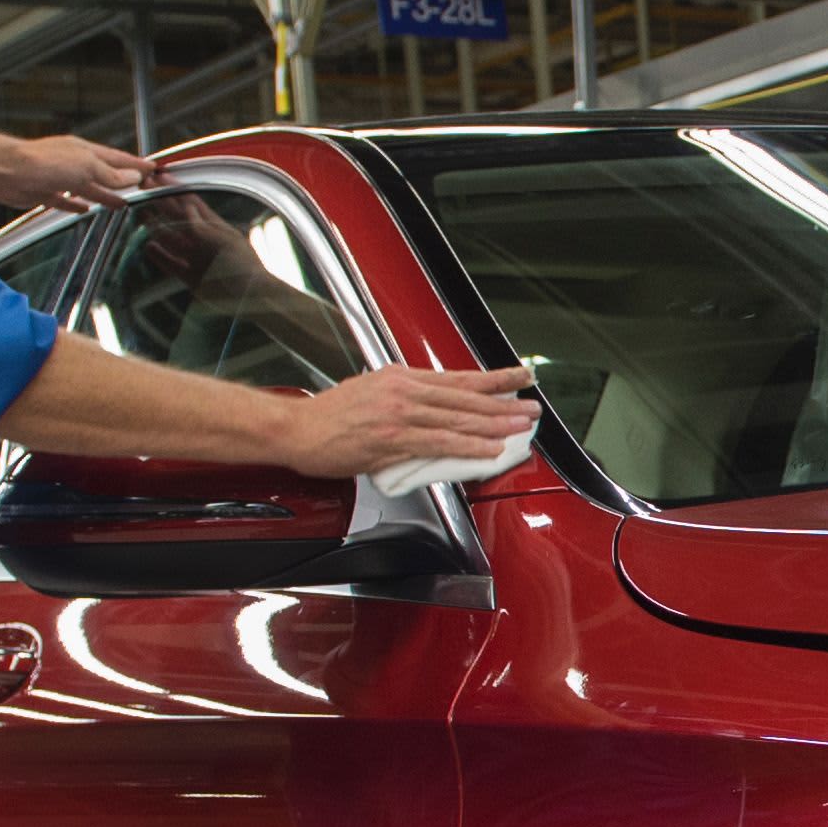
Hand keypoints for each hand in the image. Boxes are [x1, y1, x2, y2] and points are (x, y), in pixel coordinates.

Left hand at [0, 135, 146, 212]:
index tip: (152, 168)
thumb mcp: (86, 167)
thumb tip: (132, 177)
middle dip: (122, 181)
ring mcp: (59, 177)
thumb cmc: (43, 162)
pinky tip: (83, 209)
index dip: (136, 165)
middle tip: (140, 187)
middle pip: (104, 173)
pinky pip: (66, 201)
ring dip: (104, 195)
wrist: (7, 171)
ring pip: (88, 188)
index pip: (118, 159)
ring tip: (119, 203)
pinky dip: (77, 205)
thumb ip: (110, 175)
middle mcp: (73, 162)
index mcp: (85, 152)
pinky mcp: (44, 192)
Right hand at [272, 363, 545, 488]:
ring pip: (458, 418)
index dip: (492, 378)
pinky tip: (490, 449)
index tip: (517, 377)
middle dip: (504, 401)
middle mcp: (404, 391)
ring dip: (495, 424)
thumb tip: (430, 411)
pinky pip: (440, 443)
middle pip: (465, 395)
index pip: (457, 377)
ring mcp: (400, 415)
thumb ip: (403, 399)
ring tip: (521, 427)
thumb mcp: (369, 392)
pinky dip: (469, 446)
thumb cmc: (327, 417)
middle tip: (533, 406)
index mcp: (400, 378)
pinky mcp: (393, 440)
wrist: (294, 429)